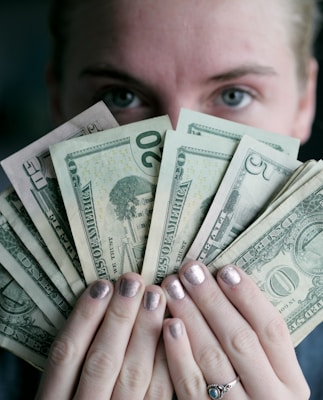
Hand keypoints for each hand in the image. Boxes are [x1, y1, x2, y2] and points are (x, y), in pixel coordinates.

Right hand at [35, 272, 172, 399]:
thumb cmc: (80, 396)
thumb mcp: (62, 388)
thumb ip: (76, 356)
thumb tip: (101, 298)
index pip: (66, 354)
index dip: (84, 317)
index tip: (101, 285)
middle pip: (102, 361)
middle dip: (119, 317)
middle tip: (133, 282)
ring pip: (133, 375)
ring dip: (145, 331)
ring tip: (154, 296)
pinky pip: (158, 392)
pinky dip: (164, 358)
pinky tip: (170, 328)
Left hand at [162, 261, 309, 399]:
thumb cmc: (252, 388)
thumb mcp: (268, 370)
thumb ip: (254, 337)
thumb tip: (223, 283)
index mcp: (290, 380)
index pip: (273, 330)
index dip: (248, 297)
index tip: (226, 269)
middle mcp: (269, 396)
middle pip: (240, 339)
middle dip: (212, 300)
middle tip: (191, 271)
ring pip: (212, 358)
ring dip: (191, 317)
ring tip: (174, 289)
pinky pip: (189, 384)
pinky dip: (178, 352)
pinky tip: (169, 325)